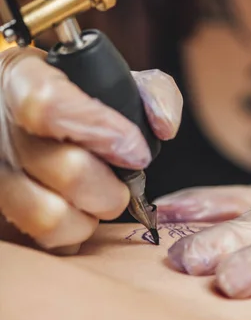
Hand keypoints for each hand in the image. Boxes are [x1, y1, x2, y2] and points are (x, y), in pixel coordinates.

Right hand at [0, 47, 181, 251]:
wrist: (22, 115)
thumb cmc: (77, 99)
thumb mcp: (112, 79)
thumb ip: (153, 92)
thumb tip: (165, 126)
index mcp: (20, 79)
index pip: (46, 105)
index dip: (100, 130)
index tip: (134, 150)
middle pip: (65, 170)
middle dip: (112, 187)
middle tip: (122, 182)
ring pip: (49, 216)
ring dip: (91, 217)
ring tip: (97, 200)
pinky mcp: (2, 211)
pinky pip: (44, 240)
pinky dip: (73, 235)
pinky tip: (77, 212)